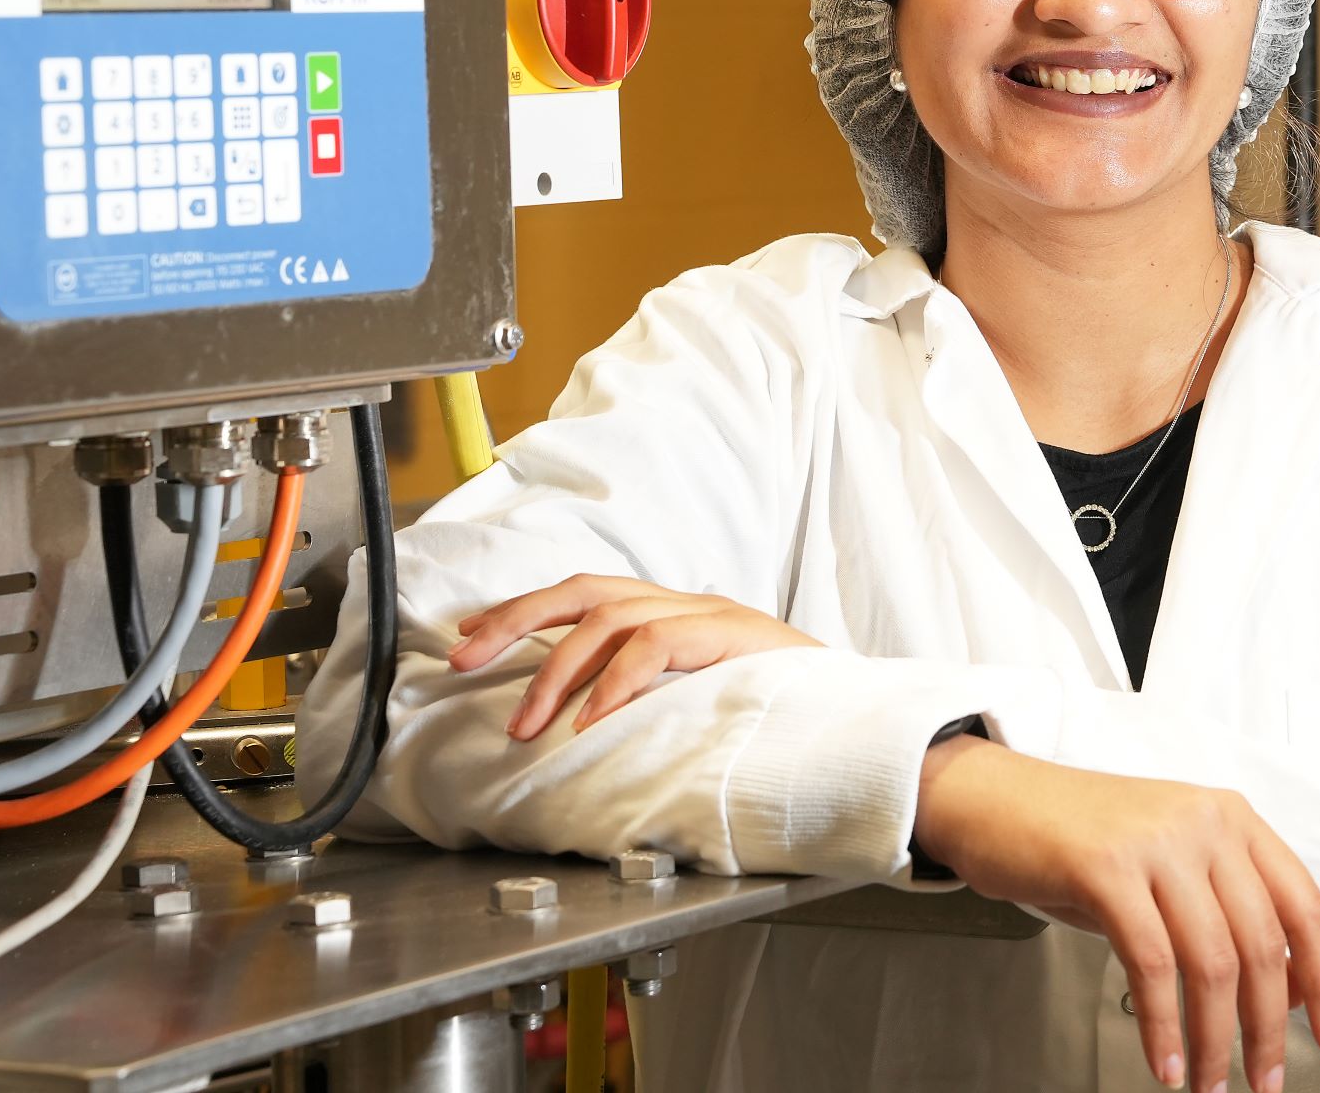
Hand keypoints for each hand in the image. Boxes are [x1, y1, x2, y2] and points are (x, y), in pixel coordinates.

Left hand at [448, 575, 819, 738]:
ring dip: (555, 672)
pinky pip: (658, 645)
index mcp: (676, 615)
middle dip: (514, 621)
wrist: (859, 718)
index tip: (467, 638)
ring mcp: (712, 617)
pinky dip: (615, 682)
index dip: (520, 612)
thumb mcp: (698, 704)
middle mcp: (687, 605)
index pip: (585, 596)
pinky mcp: (733, 638)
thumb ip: (648, 701)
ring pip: (610, 617)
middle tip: (461, 657)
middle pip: (584, 590)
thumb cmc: (779, 718)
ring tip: (527, 725)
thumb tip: (573, 729)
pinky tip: (590, 719)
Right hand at [913, 736, 1319, 1091]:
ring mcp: (1157, 843)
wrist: (994, 799)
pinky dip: (1162, 1025)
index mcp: (1235, 820)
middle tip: (1267, 1082)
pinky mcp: (1106, 868)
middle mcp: (1207, 824)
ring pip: (1213, 962)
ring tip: (1211, 1083)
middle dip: (1271, 1028)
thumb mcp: (1171, 864)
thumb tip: (1286, 993)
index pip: (1305, 908)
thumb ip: (1227, 912)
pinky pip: (1151, 964)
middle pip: (1263, 945)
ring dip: (1218, 1038)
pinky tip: (1164, 1062)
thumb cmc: (1083, 841)